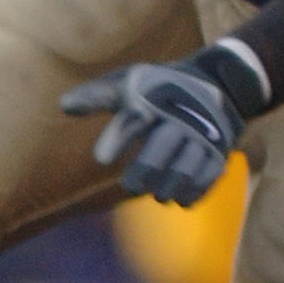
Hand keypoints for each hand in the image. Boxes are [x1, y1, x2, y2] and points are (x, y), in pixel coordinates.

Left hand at [61, 58, 246, 205]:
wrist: (217, 85)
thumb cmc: (159, 89)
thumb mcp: (130, 83)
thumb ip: (98, 95)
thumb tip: (64, 107)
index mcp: (154, 98)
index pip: (133, 119)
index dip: (118, 138)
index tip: (101, 160)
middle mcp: (181, 116)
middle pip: (162, 145)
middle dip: (145, 169)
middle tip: (130, 186)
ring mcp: (203, 134)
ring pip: (187, 164)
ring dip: (170, 185)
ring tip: (158, 195)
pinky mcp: (219, 150)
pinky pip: (209, 175)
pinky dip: (195, 190)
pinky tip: (180, 199)